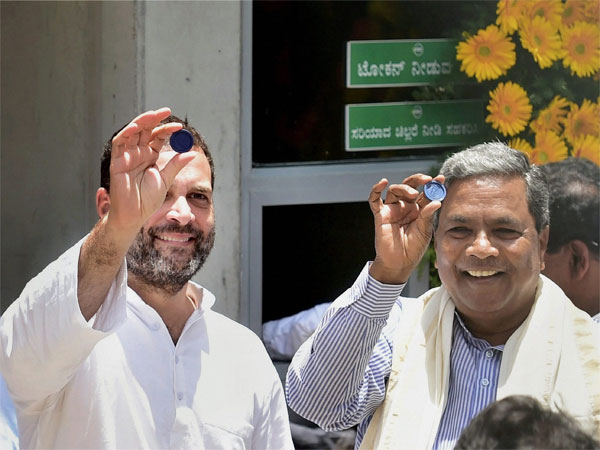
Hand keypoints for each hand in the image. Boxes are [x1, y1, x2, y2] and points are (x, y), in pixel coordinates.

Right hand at [107, 108, 195, 233]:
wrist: (135, 215)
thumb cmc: (148, 200)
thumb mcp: (166, 179)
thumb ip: (176, 165)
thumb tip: (192, 153)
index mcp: (150, 156)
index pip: (158, 136)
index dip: (167, 129)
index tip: (180, 127)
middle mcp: (138, 153)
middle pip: (145, 130)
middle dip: (154, 119)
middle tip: (166, 111)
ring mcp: (127, 156)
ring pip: (132, 132)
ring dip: (141, 122)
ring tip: (153, 115)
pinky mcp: (117, 161)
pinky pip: (119, 143)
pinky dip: (125, 133)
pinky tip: (135, 127)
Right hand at [368, 173, 443, 283]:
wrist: (399, 263)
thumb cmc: (413, 248)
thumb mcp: (424, 231)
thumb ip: (428, 215)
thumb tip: (437, 202)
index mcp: (418, 209)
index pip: (425, 192)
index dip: (433, 184)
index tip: (441, 178)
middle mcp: (405, 206)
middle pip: (409, 186)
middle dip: (418, 180)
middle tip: (427, 180)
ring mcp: (392, 209)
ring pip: (395, 190)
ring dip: (404, 188)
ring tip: (413, 194)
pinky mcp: (380, 215)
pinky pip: (375, 200)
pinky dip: (376, 190)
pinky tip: (383, 182)